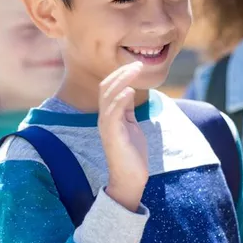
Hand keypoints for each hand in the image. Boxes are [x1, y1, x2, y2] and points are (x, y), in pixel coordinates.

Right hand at [99, 63, 149, 211]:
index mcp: (109, 115)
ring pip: (108, 97)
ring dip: (122, 81)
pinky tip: (130, 91)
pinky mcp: (113, 135)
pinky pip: (113, 113)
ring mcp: (107, 126)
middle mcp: (104, 118)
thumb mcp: (131, 125)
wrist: (130, 179)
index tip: (136, 65)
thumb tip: (129, 90)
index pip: (109, 88)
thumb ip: (127, 109)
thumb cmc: (132, 154)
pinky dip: (120, 99)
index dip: (121, 74)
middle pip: (107, 87)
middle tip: (137, 64)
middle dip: (121, 73)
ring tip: (135, 70)